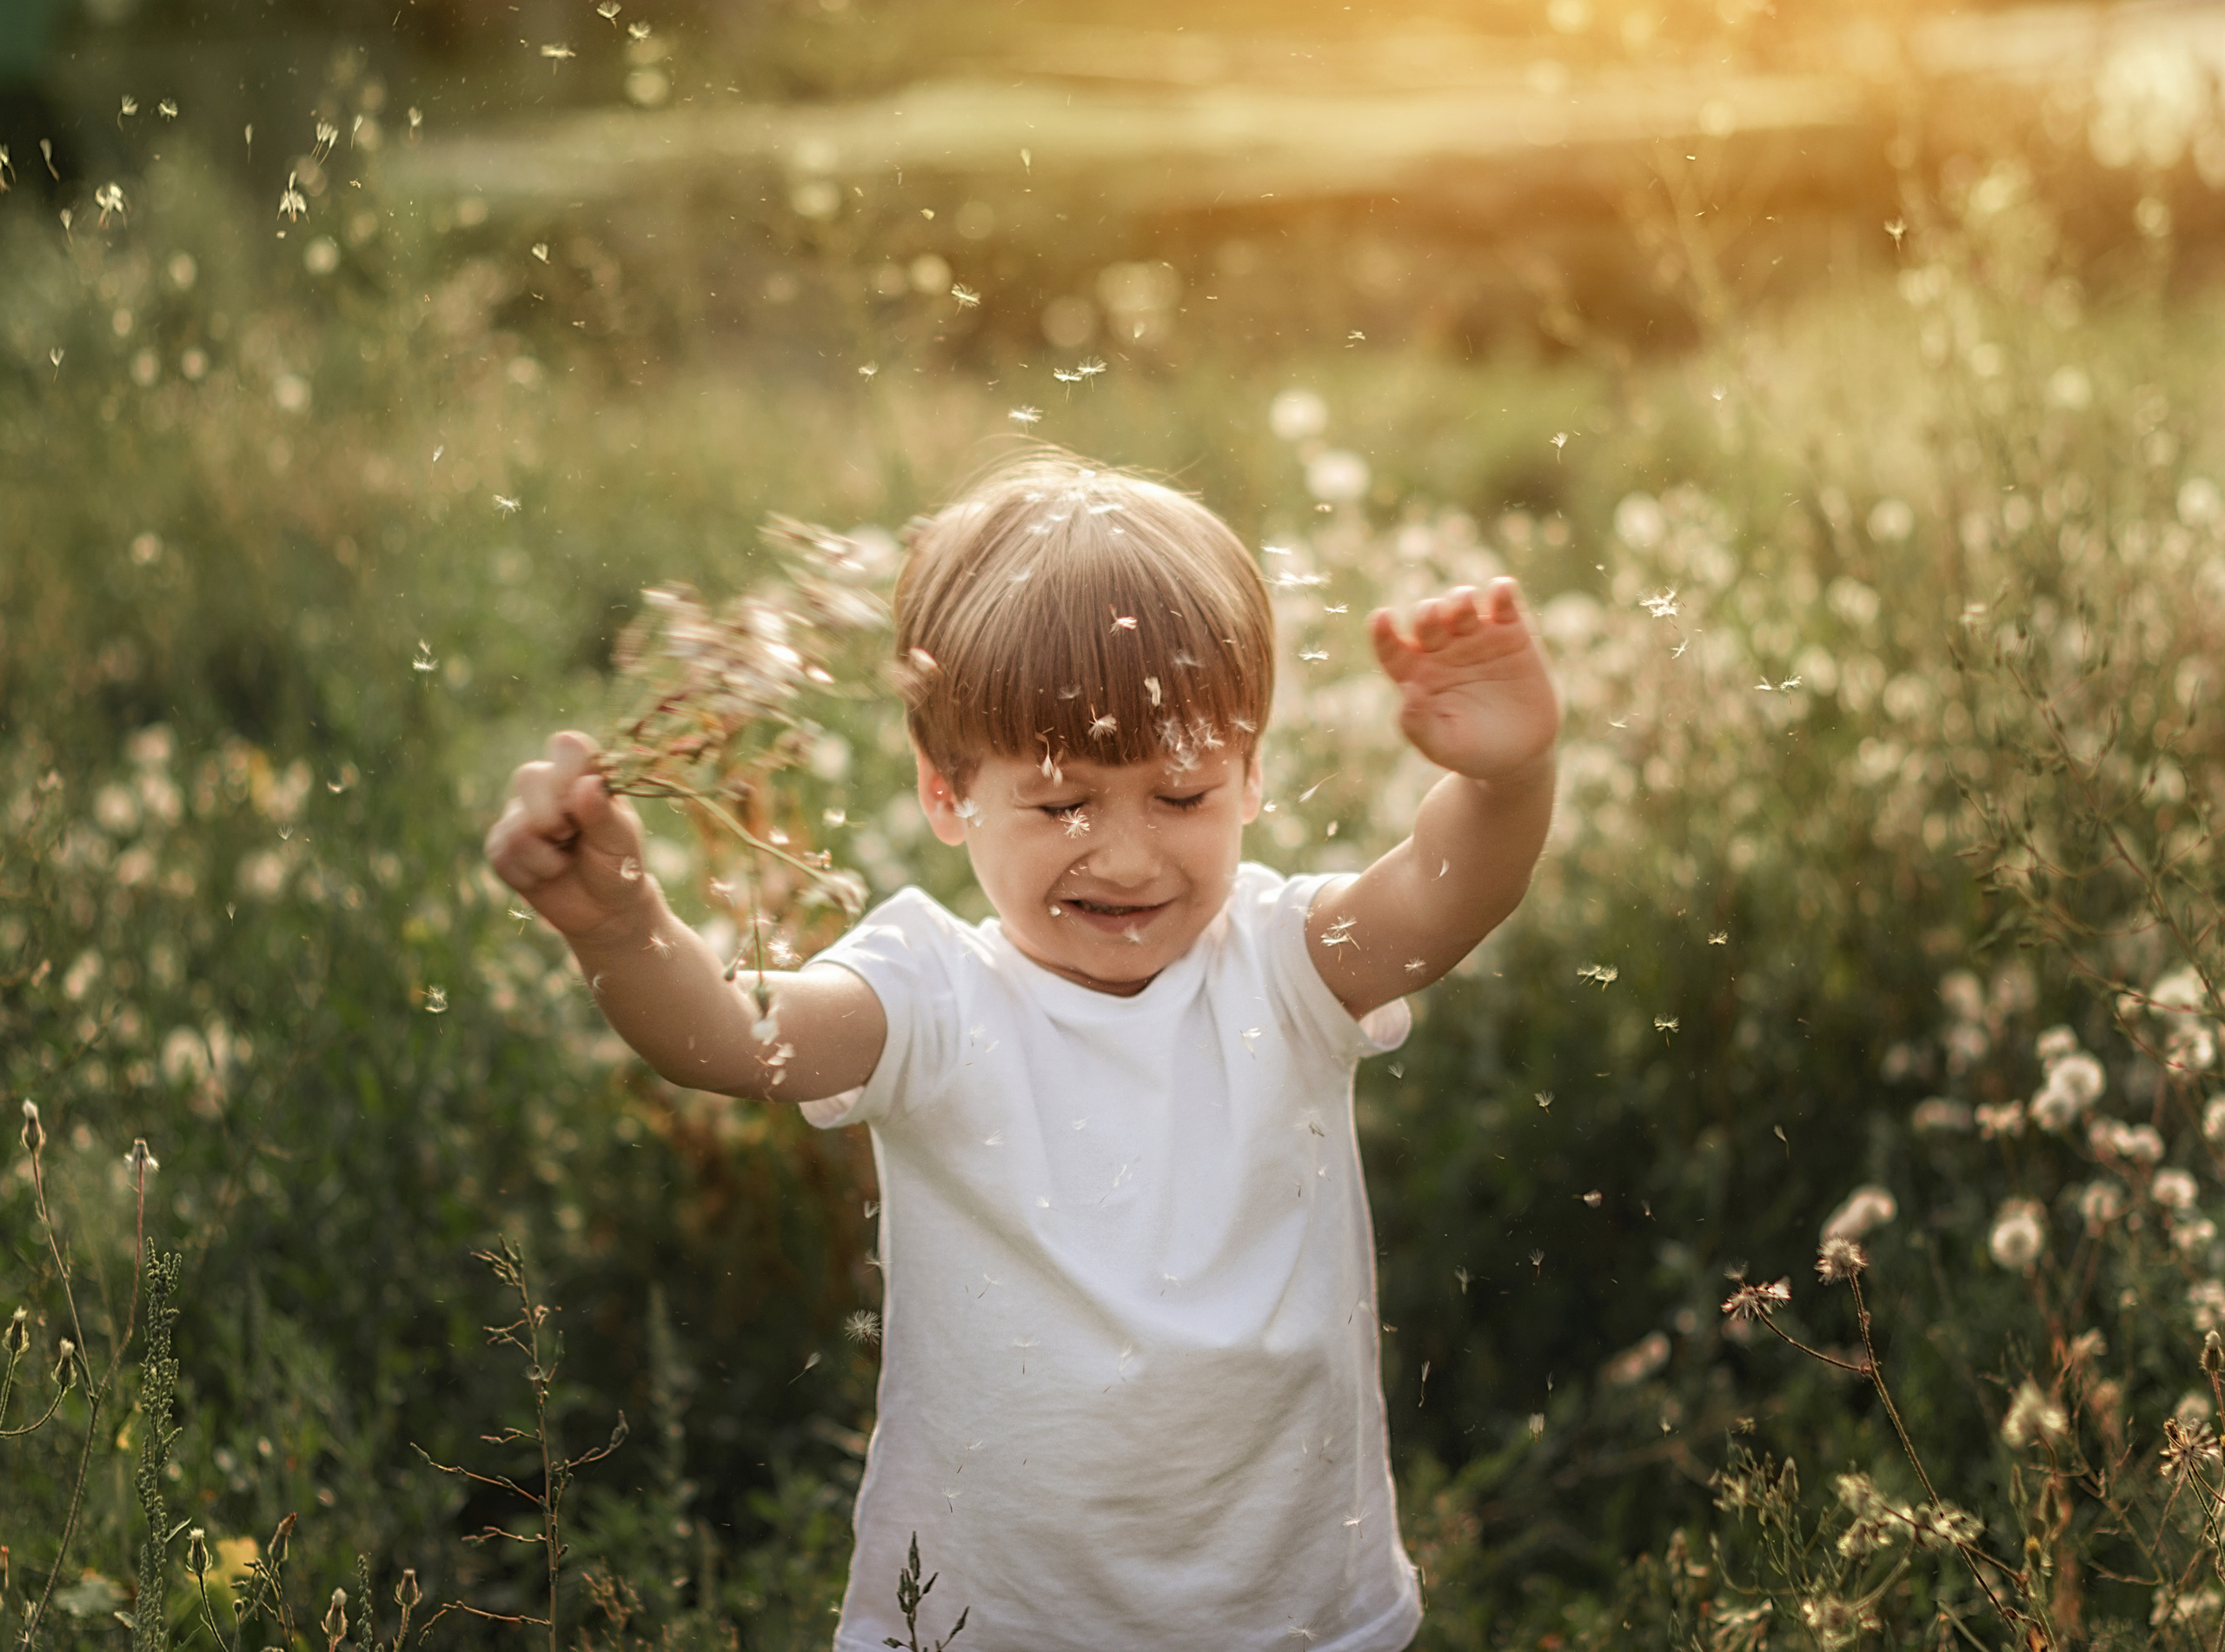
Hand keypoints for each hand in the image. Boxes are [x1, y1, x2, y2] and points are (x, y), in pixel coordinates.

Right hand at [485, 731, 654, 942]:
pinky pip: (501, 854)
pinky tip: (546, 876)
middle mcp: (548, 789)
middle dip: (550, 817)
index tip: (583, 799)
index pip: (567, 747)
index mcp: (583, 777)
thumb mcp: (620, 841)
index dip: (568, 771)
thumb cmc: (618, 867)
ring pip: (515, 825)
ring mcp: (520, 815)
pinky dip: (529, 874)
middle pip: (528, 777)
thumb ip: (603, 813)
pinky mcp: (502, 846)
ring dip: (544, 857)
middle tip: (571, 837)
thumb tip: (585, 783)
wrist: (602, 911)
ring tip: (564, 862)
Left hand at [1368, 579, 1560, 783]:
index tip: (1380, 618)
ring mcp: (1476, 638)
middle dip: (1428, 613)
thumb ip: (1418, 724)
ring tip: (1464, 605)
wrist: (1520, 754)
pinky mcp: (1511, 633)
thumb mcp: (1443, 746)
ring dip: (1459, 599)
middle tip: (1435, 617)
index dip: (1383, 633)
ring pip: (1461, 604)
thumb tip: (1408, 690)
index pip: (1392, 648)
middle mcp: (1442, 651)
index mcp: (1416, 674)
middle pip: (1427, 619)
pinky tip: (1501, 591)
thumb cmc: (1473, 752)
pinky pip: (1504, 604)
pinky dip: (1502, 592)